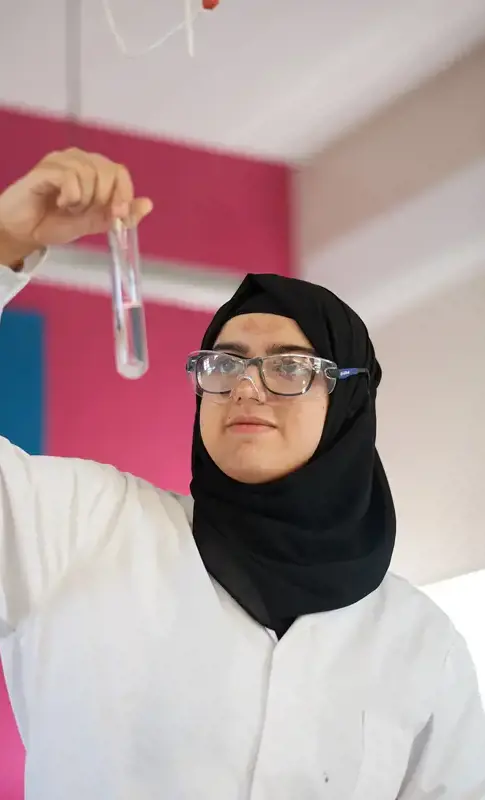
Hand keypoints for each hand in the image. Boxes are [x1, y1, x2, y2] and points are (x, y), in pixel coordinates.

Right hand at [0, 148, 152, 265]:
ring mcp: (62, 160)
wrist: (25, 232)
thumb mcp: (95, 223)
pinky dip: (70, 197)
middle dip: (102, 200)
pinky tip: (59, 202)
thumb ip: (121, 214)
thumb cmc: (56, 222)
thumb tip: (148, 204)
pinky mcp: (46, 168)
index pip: (120, 172)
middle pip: (109, 171)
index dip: (123, 194)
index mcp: (95, 169)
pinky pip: (71, 178)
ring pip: (90, 174)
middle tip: (83, 211)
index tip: (117, 214)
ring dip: (83, 201)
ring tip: (68, 207)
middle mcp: (80, 159)